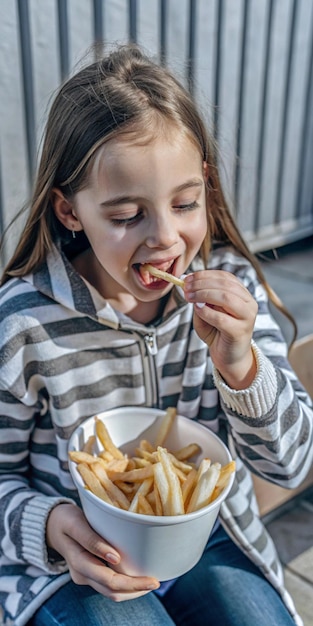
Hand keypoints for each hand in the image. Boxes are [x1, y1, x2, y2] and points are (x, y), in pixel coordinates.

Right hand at [46, 503, 159, 600]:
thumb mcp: (76, 522)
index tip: (152, 580)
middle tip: (156, 582)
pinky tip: (137, 575)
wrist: (50, 524)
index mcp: (79, 563)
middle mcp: (82, 575)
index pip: (109, 581)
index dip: (132, 583)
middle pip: (112, 591)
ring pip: (111, 593)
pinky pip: (109, 585)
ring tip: (150, 581)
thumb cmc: (66, 519)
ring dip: (132, 590)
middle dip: (136, 590)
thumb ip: (92, 540)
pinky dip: (125, 584)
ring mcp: (85, 576)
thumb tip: (115, 558)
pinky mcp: (90, 573)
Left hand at [184, 270, 257, 388]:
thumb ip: (199, 298)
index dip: (205, 275)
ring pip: (226, 297)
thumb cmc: (216, 332)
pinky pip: (221, 318)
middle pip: (225, 284)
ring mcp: (247, 317)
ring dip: (204, 294)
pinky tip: (197, 310)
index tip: (187, 278)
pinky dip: (206, 312)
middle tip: (185, 287)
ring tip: (189, 297)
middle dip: (202, 283)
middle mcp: (249, 303)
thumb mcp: (205, 311)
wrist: (228, 357)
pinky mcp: (240, 331)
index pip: (225, 276)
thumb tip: (186, 281)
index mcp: (242, 294)